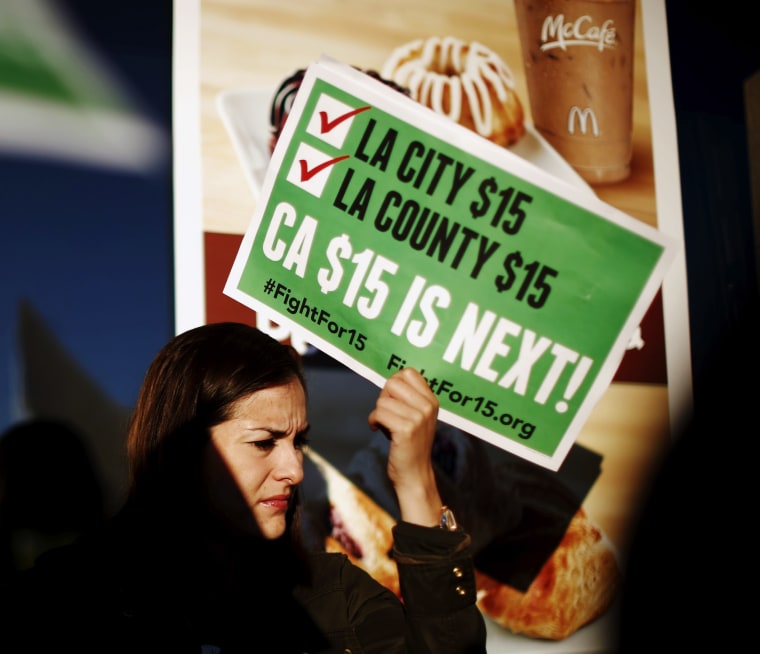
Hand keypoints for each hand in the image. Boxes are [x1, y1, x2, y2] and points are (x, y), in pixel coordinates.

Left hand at [367, 367, 442, 526]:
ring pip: (383, 399)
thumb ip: (408, 398)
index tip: (393, 399)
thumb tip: (390, 380)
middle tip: (386, 412)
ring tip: (384, 424)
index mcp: (432, 400)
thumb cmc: (409, 444)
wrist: (414, 475)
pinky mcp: (406, 429)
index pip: (408, 372)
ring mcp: (418, 418)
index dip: (394, 383)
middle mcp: (428, 407)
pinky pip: (379, 413)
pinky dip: (373, 421)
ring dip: (378, 412)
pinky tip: (377, 429)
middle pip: (393, 382)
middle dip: (383, 396)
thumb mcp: (416, 417)